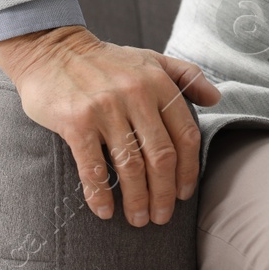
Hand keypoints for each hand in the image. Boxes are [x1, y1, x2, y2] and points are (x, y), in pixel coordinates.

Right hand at [0, 25, 221, 225]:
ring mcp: (105, 109)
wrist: (52, 50)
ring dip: (137, 200)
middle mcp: (136, 95)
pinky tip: (105, 212)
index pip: (186, 136)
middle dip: (164, 194)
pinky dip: (100, 195)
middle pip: (161, 157)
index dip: (189, 171)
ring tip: (138, 219)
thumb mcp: (151, 59)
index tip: (184, 194)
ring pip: (130, 167)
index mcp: (158, 83)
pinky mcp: (76, 122)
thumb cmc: (106, 61)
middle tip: (161, 218)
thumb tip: (216, 98)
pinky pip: (93, 168)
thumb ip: (187, 76)